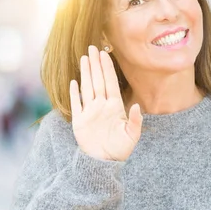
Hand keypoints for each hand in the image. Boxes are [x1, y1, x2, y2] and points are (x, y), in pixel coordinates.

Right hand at [69, 45, 141, 160]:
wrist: (104, 162)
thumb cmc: (121, 149)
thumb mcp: (132, 136)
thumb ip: (135, 121)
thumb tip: (136, 107)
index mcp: (115, 107)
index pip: (110, 82)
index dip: (107, 68)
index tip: (105, 53)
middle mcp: (101, 106)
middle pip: (98, 80)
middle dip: (96, 64)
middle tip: (92, 47)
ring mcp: (90, 112)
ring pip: (87, 87)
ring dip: (85, 73)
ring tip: (84, 58)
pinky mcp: (79, 121)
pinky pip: (76, 104)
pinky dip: (74, 93)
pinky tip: (73, 82)